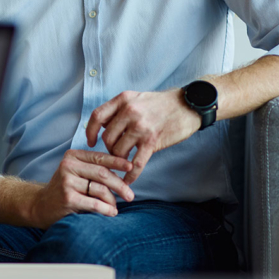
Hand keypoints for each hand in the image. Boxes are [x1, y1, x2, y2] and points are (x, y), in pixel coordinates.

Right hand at [28, 149, 134, 227]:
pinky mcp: (68, 198)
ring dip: (112, 200)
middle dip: (120, 184)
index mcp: (72, 156)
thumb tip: (124, 170)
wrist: (40, 206)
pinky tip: (111, 213)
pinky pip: (95, 203)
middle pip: (102, 173)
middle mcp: (68, 166)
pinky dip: (106, 209)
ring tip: (115, 207)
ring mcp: (67, 182)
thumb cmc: (64, 189)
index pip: (100, 157)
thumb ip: (93, 168)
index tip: (132, 167)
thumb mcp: (75, 173)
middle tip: (130, 195)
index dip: (118, 162)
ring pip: (100, 189)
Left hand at [86, 89, 202, 184]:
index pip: (97, 116)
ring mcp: (140, 127)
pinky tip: (128, 180)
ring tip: (125, 161)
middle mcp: (129, 111)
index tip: (90, 141)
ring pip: (118, 151)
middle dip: (109, 148)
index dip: (90, 131)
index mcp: (123, 100)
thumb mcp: (137, 98)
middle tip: (116, 152)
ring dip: (119, 160)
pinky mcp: (152, 141)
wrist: (188, 105)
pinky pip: (136, 163)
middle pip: (107, 137)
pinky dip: (130, 175)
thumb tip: (103, 126)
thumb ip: (120, 110)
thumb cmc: (161, 103)